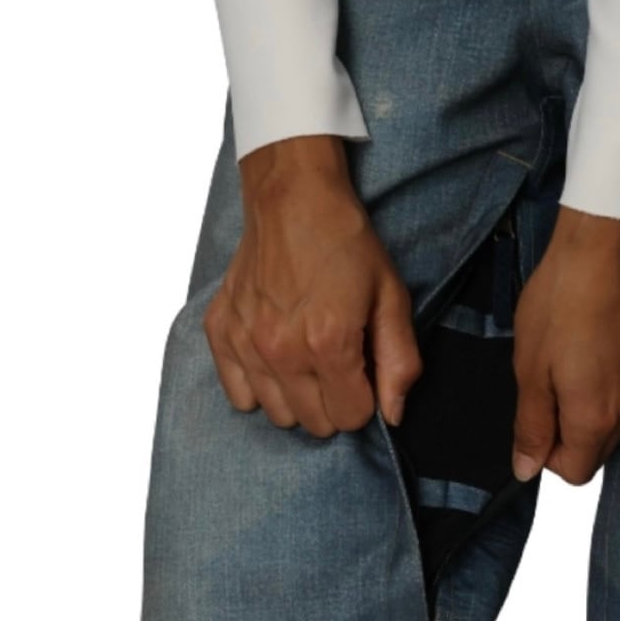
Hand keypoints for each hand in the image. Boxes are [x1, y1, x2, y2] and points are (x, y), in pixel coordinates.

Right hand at [202, 135, 422, 436]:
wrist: (294, 197)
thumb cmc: (347, 245)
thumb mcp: (392, 299)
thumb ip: (399, 363)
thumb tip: (393, 416)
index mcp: (329, 343)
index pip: (350, 418)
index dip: (365, 398)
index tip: (364, 370)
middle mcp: (281, 350)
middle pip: (314, 423)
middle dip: (334, 401)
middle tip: (338, 362)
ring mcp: (245, 342)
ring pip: (277, 415)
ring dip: (297, 397)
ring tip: (307, 359)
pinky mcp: (220, 332)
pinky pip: (238, 395)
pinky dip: (258, 386)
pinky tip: (275, 358)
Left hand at [511, 204, 619, 484]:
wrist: (602, 249)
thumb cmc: (562, 302)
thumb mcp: (531, 370)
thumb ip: (531, 426)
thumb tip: (526, 470)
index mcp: (596, 420)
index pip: (574, 473)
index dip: (545, 455)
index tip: (530, 419)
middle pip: (591, 454)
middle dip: (562, 437)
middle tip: (540, 388)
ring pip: (602, 429)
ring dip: (575, 413)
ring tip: (558, 367)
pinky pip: (613, 403)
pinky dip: (591, 394)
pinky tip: (576, 355)